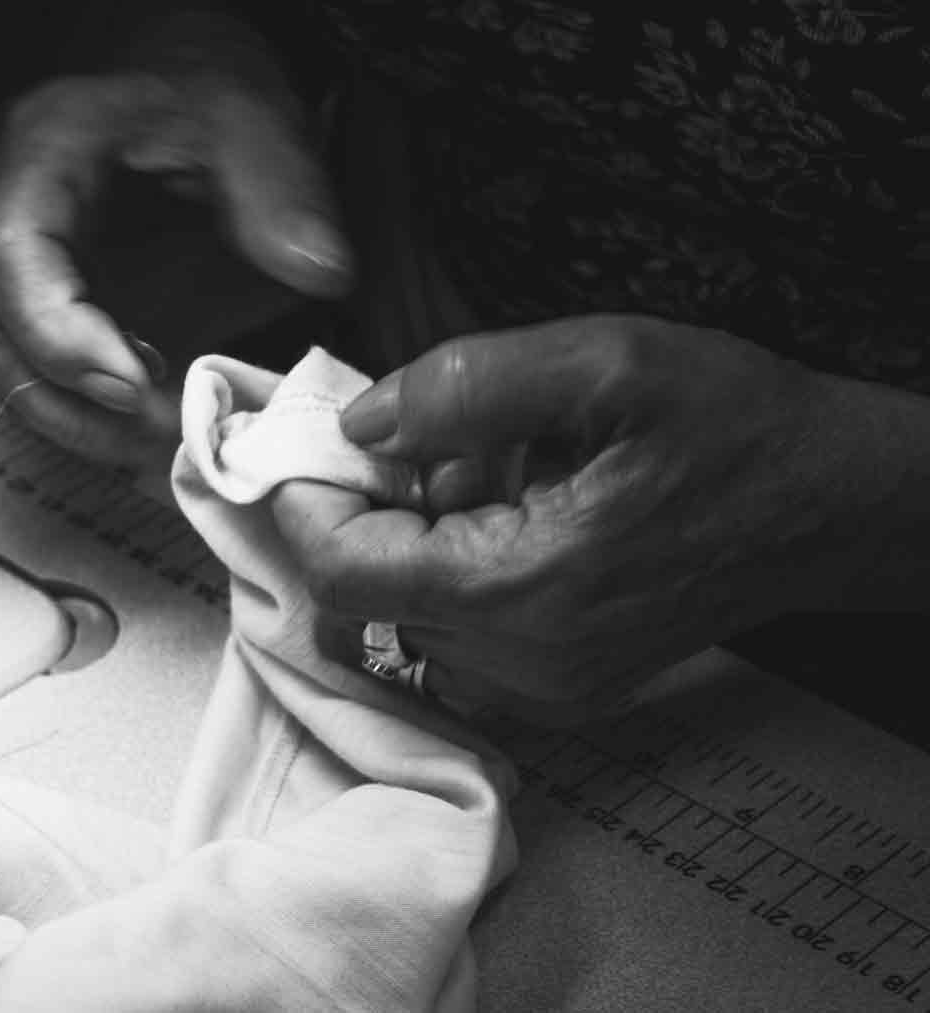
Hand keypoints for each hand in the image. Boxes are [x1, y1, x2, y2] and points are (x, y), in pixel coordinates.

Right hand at [0, 9, 350, 461]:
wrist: (173, 80)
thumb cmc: (200, 93)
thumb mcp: (252, 119)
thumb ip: (281, 189)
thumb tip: (320, 269)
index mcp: (42, 150)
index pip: (12, 255)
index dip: (60, 334)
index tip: (136, 383)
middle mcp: (3, 211)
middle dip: (72, 401)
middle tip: (161, 431)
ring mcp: (11, 264)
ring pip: (3, 365)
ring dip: (76, 418)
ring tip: (161, 434)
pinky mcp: (35, 302)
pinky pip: (35, 371)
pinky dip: (86, 410)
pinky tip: (154, 415)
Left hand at [271, 314, 876, 722]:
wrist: (831, 503)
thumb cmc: (734, 427)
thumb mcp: (608, 363)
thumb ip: (469, 386)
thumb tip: (363, 422)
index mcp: (523, 590)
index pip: (343, 574)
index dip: (304, 506)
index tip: (304, 446)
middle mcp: (522, 665)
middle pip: (363, 601)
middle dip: (363, 516)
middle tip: (414, 444)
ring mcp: (541, 692)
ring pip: (400, 624)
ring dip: (408, 549)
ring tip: (481, 480)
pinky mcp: (557, 692)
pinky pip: (451, 643)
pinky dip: (447, 580)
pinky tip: (507, 520)